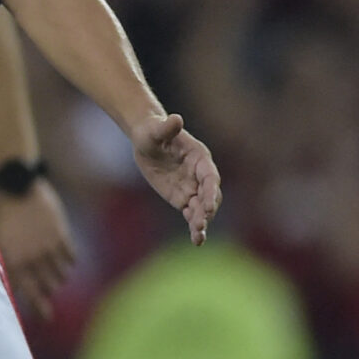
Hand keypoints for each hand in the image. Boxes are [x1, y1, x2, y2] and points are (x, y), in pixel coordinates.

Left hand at [0, 178, 78, 319]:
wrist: (17, 188)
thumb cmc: (4, 216)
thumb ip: (8, 264)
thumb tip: (16, 286)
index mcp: (13, 260)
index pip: (27, 292)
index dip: (37, 308)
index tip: (44, 318)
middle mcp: (31, 258)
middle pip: (47, 288)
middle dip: (47, 297)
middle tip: (47, 307)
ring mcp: (48, 248)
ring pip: (61, 276)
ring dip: (57, 279)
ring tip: (52, 278)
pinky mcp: (62, 236)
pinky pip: (71, 260)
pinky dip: (68, 263)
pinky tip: (63, 263)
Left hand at [132, 112, 220, 244]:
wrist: (147, 139)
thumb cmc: (152, 132)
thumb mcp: (155, 130)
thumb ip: (167, 127)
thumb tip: (176, 118)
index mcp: (200, 158)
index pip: (210, 177)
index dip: (211, 190)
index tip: (209, 203)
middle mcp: (200, 175)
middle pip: (209, 195)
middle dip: (207, 209)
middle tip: (200, 223)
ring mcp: (192, 188)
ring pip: (202, 208)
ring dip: (202, 222)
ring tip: (198, 237)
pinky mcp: (182, 198)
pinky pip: (191, 214)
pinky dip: (194, 226)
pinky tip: (197, 240)